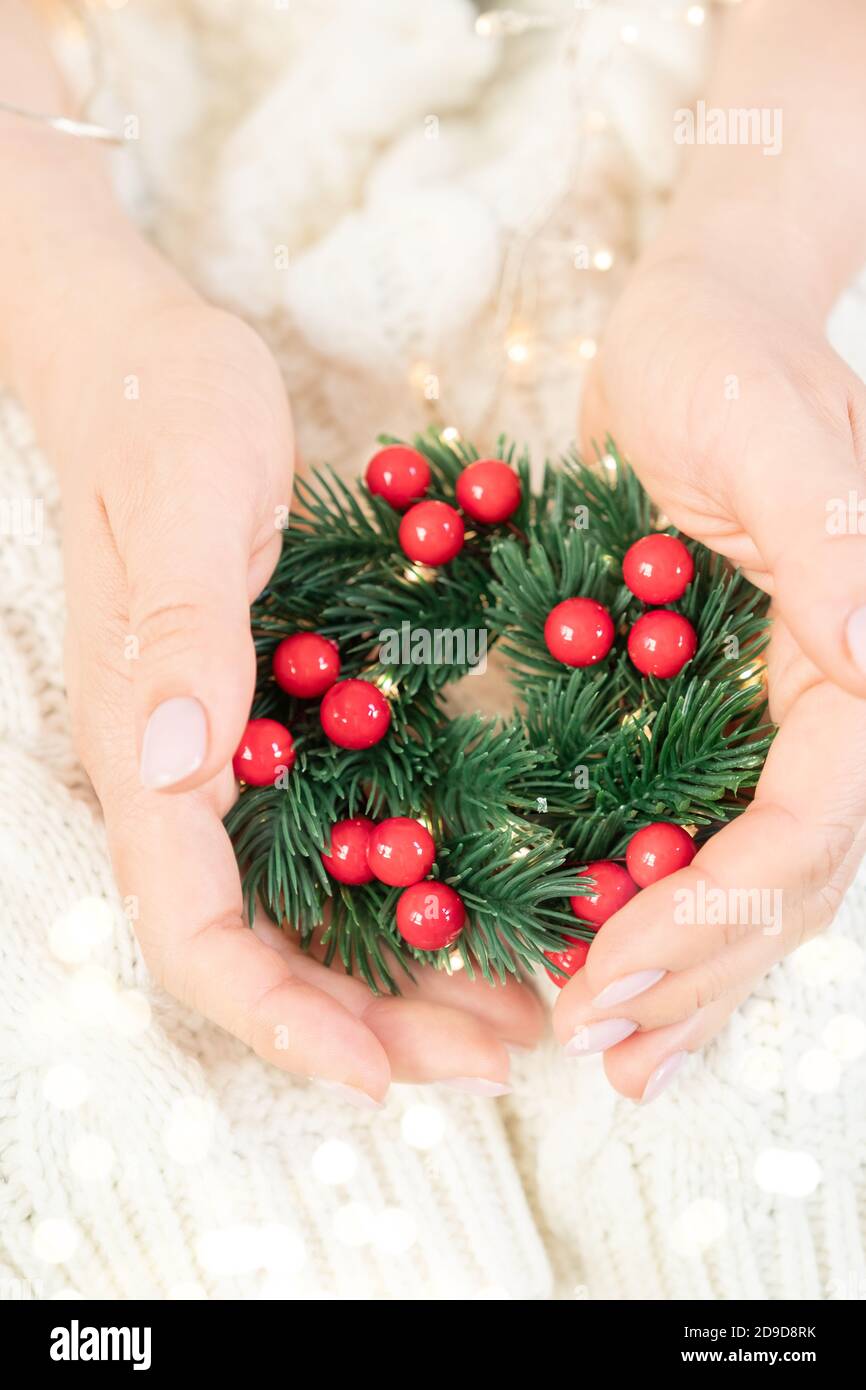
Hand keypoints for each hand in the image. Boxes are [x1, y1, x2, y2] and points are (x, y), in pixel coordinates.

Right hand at [45, 265, 540, 1106]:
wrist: (146, 357)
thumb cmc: (161, 412)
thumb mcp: (183, 503)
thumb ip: (177, 633)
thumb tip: (168, 766)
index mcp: (141, 742)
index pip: (191, 930)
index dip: (276, 1016)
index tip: (378, 1070)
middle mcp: (177, 770)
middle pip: (259, 951)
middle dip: (368, 1021)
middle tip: (500, 1047)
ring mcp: (223, 749)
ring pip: (304, 910)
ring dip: (400, 976)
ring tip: (514, 1003)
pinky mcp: (270, 715)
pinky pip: (333, 836)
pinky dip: (406, 891)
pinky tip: (484, 903)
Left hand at [553, 253, 865, 1098]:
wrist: (693, 326)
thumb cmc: (727, 356)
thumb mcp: (770, 431)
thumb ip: (833, 535)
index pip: (815, 819)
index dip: (722, 911)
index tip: (615, 973)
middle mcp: (842, 702)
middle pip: (792, 878)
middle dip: (699, 973)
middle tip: (603, 1053)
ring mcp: (785, 713)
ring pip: (758, 877)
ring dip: (692, 975)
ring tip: (618, 1057)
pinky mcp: (724, 709)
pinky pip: (706, 830)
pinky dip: (664, 907)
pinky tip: (612, 964)